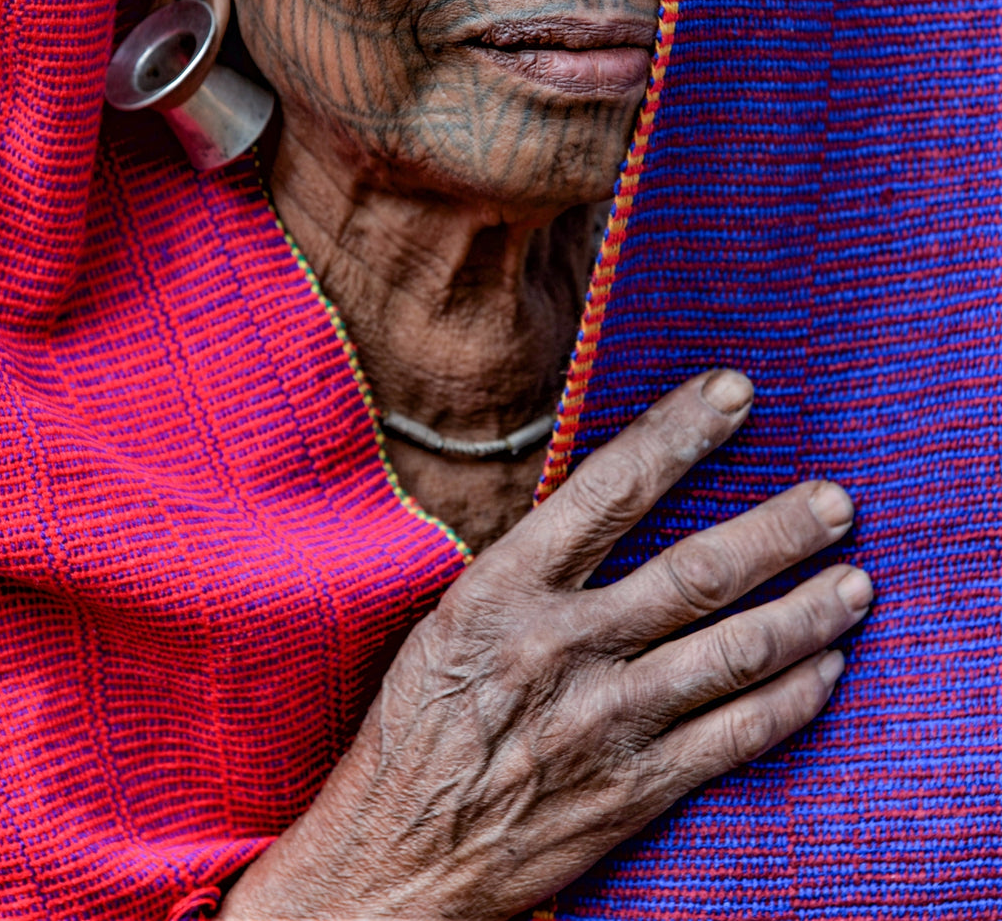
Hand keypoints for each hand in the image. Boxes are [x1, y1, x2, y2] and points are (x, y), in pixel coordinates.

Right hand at [221, 370, 870, 920]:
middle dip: (777, 530)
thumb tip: (608, 498)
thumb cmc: (418, 726)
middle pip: (696, 573)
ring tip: (854, 582)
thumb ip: (531, 567)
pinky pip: (734, 738)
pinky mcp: (634, 791)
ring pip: (733, 654)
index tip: (732, 393)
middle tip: (834, 501)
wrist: (394, 856)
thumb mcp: (451, 619)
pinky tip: (824, 671)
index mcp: (506, 589)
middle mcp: (563, 646)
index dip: (679, 434)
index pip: (608, 488)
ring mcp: (605, 722)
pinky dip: (790, 700)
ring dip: (806, 614)